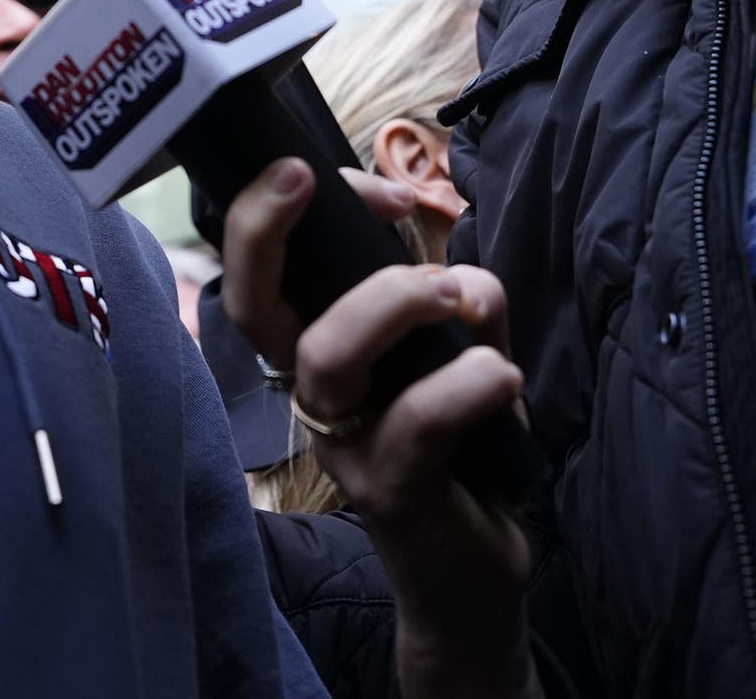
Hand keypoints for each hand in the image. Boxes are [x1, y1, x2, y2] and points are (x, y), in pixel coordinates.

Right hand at [225, 159, 538, 698]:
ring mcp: (345, 445)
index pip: (266, 268)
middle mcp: (314, 393)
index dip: (292, 209)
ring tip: (454, 296)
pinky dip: (465, 386)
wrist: (472, 575)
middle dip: (263, 229)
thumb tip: (461, 270)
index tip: (379, 190)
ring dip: (389, 301)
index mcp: (317, 350)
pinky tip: (503, 376)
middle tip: (311, 180)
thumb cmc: (459, 452)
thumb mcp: (460, 355)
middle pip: (252, 307)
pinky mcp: (390, 494)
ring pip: (325, 357)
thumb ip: (460, 302)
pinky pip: (412, 426)